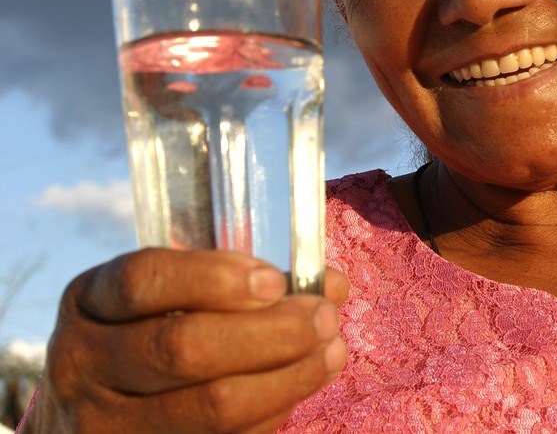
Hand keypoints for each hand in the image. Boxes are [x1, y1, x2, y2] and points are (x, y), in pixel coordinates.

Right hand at [20, 248, 348, 433]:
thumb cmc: (148, 335)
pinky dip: (273, 412)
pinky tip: (300, 386)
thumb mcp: (168, 296)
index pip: (143, 281)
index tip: (274, 281)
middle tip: (324, 317)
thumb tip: (330, 285)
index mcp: (90, 305)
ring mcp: (107, 425)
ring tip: (332, 351)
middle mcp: (85, 366)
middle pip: (183, 348)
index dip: (213, 278)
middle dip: (270, 331)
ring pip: (210, 407)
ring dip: (289, 376)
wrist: (93, 413)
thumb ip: (240, 281)